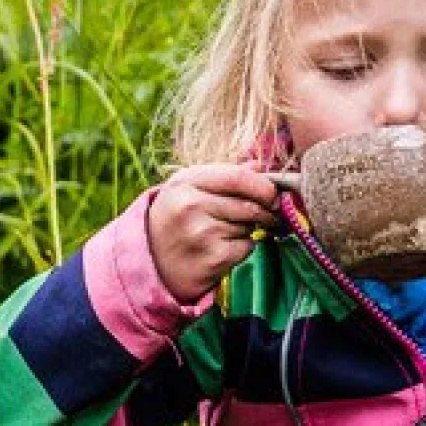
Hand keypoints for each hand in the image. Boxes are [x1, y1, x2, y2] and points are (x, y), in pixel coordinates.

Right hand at [146, 163, 280, 304]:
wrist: (153, 260)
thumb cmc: (176, 217)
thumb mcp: (189, 187)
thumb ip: (223, 174)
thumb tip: (258, 165)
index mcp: (186, 182)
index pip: (237, 177)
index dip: (263, 186)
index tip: (273, 193)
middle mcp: (191, 206)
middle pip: (249, 205)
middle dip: (267, 211)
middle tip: (269, 214)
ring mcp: (202, 234)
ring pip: (249, 226)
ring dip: (251, 229)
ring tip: (230, 231)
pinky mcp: (213, 258)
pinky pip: (247, 247)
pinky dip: (244, 248)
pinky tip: (224, 248)